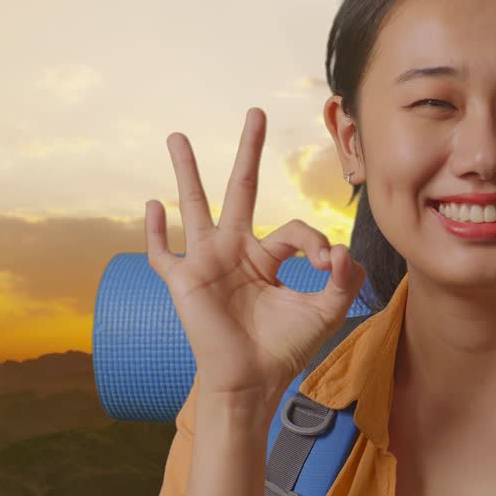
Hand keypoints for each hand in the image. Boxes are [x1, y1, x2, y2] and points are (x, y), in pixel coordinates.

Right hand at [144, 107, 366, 398]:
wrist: (251, 382)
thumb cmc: (285, 349)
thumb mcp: (326, 312)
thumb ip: (343, 281)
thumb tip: (342, 249)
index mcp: (269, 256)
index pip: (294, 230)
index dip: (316, 242)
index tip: (329, 264)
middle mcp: (236, 250)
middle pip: (242, 190)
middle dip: (248, 152)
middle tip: (255, 113)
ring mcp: (207, 262)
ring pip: (195, 206)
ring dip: (187, 171)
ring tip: (178, 136)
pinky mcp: (184, 282)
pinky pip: (163, 254)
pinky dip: (155, 233)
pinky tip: (152, 207)